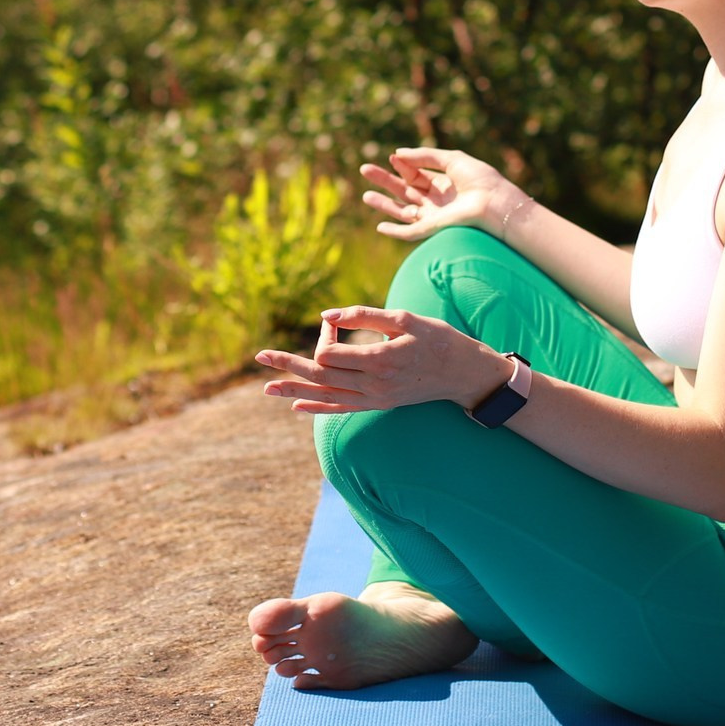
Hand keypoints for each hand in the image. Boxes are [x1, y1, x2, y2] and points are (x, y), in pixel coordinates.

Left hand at [255, 306, 511, 415]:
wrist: (463, 373)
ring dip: (294, 390)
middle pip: (320, 376)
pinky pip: (341, 409)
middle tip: (260, 356)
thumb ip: (363, 316)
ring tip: (267, 387)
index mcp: (379, 360)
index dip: (324, 335)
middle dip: (289, 365)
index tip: (335, 323)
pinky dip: (317, 408)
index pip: (330, 353)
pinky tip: (297, 407)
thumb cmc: (437, 339)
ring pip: (325, 395)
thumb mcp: (404, 318)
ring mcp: (374, 398)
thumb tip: (325, 316)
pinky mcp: (378, 404)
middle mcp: (373, 384)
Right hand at [358, 147, 526, 243]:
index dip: (402, 164)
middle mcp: (437, 201)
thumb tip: (398, 153)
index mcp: (443, 184)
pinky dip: (395, 231)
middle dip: (384, 181)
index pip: (415, 174)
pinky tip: (380, 225)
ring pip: (403, 210)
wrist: (496, 203)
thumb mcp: (452, 159)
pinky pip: (410, 233)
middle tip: (364, 169)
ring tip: (365, 195)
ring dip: (384, 204)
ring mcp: (434, 215)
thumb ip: (425, 156)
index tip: (392, 157)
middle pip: (404, 190)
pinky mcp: (434, 229)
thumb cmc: (481, 179)